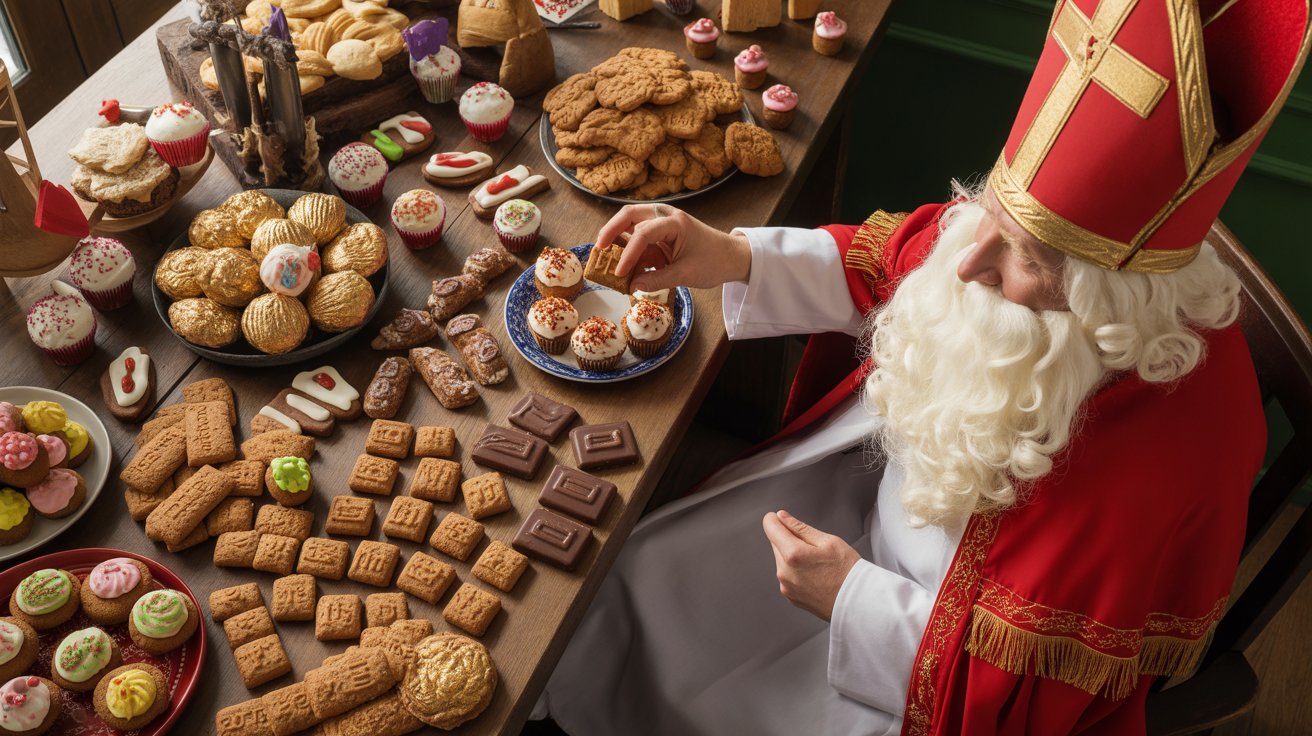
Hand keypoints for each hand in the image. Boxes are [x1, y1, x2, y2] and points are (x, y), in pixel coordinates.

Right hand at [594, 203, 750, 291]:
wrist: (733, 257)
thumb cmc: (714, 261)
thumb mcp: (685, 274)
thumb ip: (657, 280)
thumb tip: (632, 286)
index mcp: (675, 222)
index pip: (643, 233)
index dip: (628, 253)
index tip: (618, 273)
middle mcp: (665, 217)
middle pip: (630, 215)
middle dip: (611, 230)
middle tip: (598, 248)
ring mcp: (662, 224)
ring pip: (632, 225)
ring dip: (618, 240)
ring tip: (605, 259)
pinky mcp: (662, 236)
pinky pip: (640, 239)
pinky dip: (630, 251)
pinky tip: (623, 267)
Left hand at [762, 510, 860, 620]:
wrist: (857, 602)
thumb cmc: (848, 572)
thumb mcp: (828, 541)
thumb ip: (800, 527)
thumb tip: (782, 517)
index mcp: (793, 554)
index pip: (770, 527)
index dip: (776, 519)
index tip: (783, 519)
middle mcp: (784, 572)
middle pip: (776, 544)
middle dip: (789, 539)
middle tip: (814, 547)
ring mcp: (786, 587)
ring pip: (781, 560)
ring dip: (792, 556)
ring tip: (817, 563)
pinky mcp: (790, 596)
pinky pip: (787, 576)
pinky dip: (796, 572)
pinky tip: (815, 575)